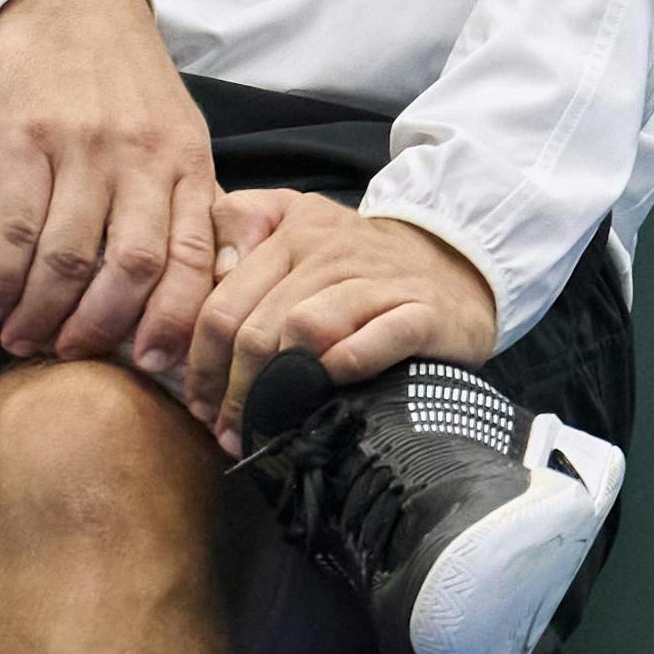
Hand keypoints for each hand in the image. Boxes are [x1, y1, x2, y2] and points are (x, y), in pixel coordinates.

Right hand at [0, 0, 223, 365]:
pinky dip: (2, 275)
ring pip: (69, 256)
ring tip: (20, 339)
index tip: (150, 366)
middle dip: (99, 328)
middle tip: (70, 356)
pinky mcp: (26, 135)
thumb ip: (185, 201)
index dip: (171, 323)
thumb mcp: (177, 130)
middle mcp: (142, 158)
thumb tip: (193, 287)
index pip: (191, 261)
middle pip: (131, 269)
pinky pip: (15, 223)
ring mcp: (84, 147)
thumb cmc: (123, 75)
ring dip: (42, 312)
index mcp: (187, 162)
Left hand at [181, 206, 507, 445]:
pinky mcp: (423, 311)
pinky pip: (378, 337)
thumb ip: (240, 227)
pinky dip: (347, 363)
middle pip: (256, 326)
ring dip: (275, 387)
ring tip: (263, 425)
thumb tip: (210, 273)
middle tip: (224, 430)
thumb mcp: (295, 223)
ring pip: (304, 329)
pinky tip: (327, 388)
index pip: (222, 301)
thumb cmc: (359, 263)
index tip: (195, 403)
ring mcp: (378, 280)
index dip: (199, 361)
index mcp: (289, 230)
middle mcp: (330, 249)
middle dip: (230, 389)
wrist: (458, 264)